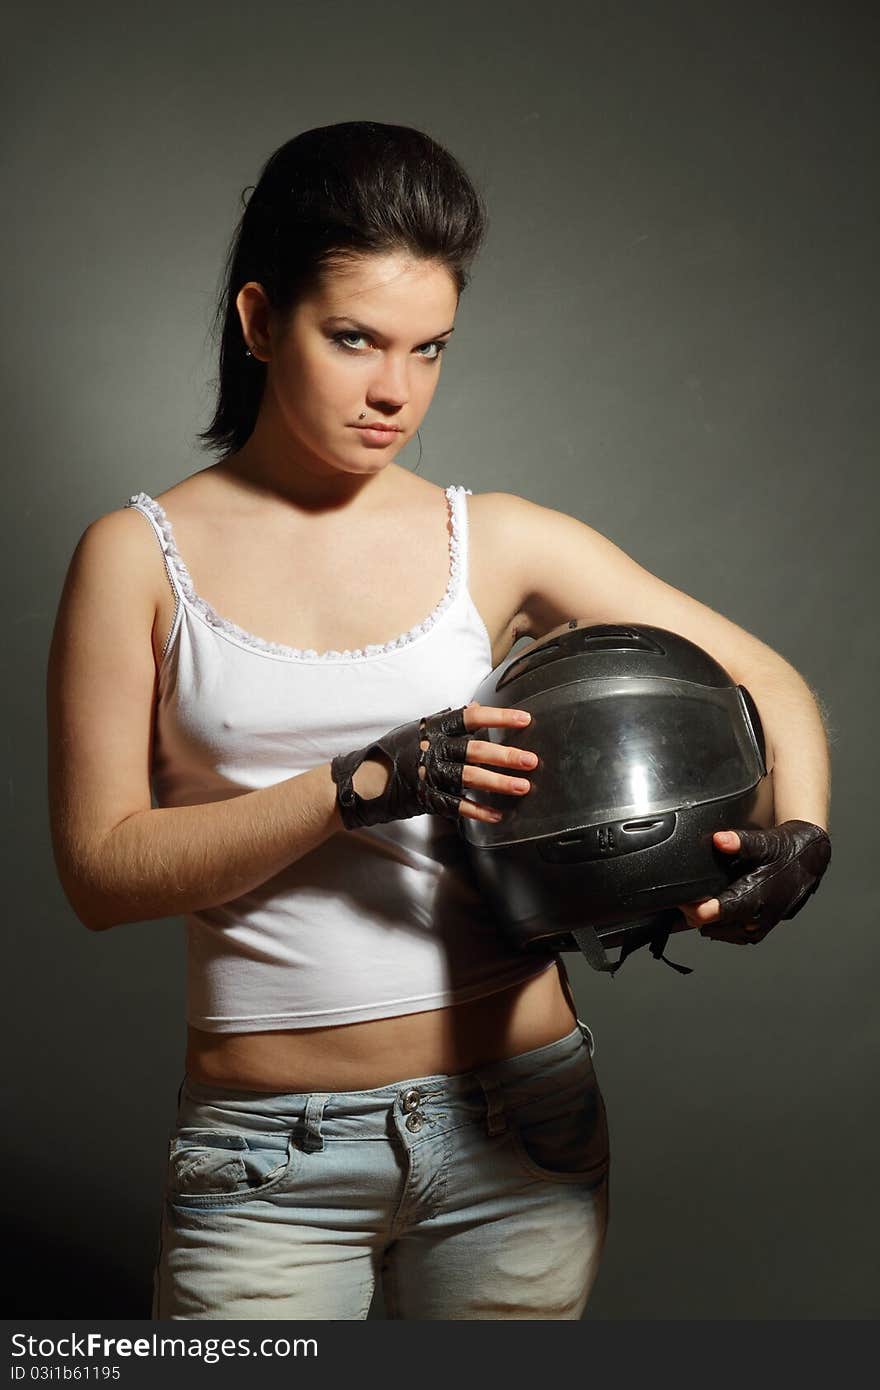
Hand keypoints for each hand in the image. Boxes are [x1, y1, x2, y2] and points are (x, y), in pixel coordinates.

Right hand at [331, 701, 537, 829]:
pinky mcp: (425, 797)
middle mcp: (433, 748)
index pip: (471, 718)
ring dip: (499, 783)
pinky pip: (456, 805)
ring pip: (470, 777)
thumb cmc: (391, 752)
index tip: (524, 719)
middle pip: (476, 750)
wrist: (361, 779)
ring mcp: (429, 773)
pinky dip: (478, 811)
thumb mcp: (417, 730)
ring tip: (523, 786)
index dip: (499, 718)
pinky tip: (497, 815)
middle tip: (531, 760)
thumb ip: (445, 722)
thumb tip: (475, 708)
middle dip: (506, 755)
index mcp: (433, 727)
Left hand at [677, 820, 831, 944]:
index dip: (691, 907)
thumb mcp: (765, 842)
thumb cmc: (788, 851)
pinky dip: (719, 925)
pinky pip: (731, 935)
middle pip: (710, 926)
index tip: (681, 896)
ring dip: (707, 921)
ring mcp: (758, 928)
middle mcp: (756, 919)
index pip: (711, 914)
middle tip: (685, 895)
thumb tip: (719, 840)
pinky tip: (713, 911)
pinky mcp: (759, 931)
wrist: (811, 861)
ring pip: (719, 933)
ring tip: (697, 902)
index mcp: (754, 899)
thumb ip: (740, 842)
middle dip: (694, 913)